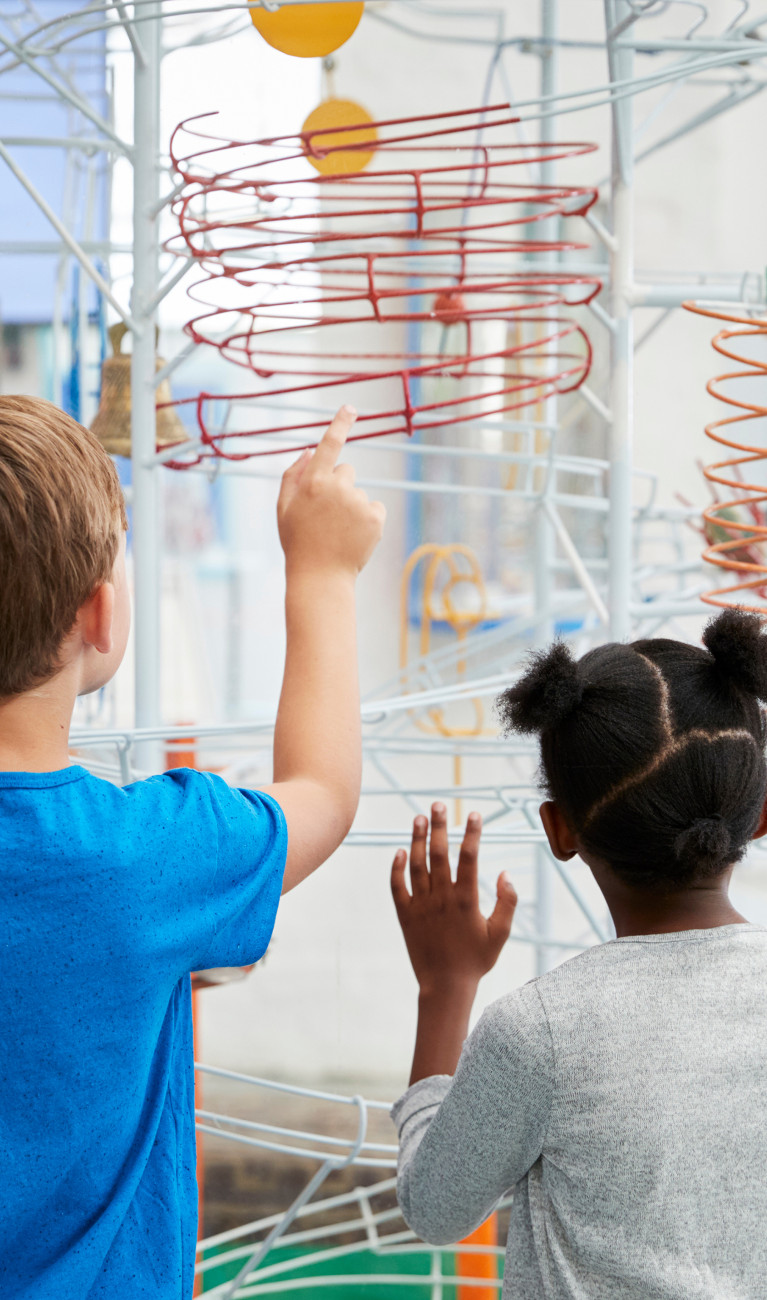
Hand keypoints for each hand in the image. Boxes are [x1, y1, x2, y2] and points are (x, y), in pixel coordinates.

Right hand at [277, 406, 385, 578]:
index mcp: (313, 482)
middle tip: (327, 514)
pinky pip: (374, 507)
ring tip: (338, 531)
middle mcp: (337, 487)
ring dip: (352, 506)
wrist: (320, 577)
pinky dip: (368, 518)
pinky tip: (354, 535)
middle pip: (346, 471)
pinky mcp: (376, 517)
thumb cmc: (298, 542)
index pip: (329, 445)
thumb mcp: (284, 508)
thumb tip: (310, 450)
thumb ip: (293, 475)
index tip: (351, 407)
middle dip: (339, 486)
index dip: (340, 423)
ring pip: (359, 492)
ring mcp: (358, 502)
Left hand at [391, 803, 516, 997]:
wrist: (445, 986)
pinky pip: (397, 886)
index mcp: (466, 900)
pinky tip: (400, 850)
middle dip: (440, 826)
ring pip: (417, 864)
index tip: (473, 814)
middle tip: (438, 804)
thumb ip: (507, 902)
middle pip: (439, 853)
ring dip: (418, 839)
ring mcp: (421, 905)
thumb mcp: (501, 934)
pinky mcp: (405, 915)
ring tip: (418, 817)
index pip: (469, 857)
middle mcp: (441, 898)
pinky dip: (396, 867)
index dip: (471, 833)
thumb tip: (505, 873)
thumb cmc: (476, 961)